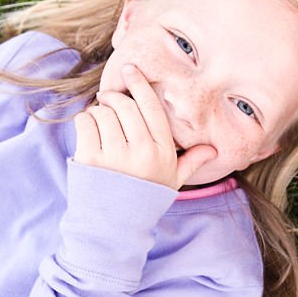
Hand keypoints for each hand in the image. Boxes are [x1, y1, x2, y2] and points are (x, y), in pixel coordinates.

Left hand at [73, 64, 216, 188]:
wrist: (114, 227)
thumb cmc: (145, 199)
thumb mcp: (172, 181)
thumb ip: (191, 162)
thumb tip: (213, 149)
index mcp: (162, 152)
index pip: (152, 108)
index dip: (140, 84)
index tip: (131, 69)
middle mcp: (141, 151)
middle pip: (126, 106)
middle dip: (114, 97)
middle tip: (108, 98)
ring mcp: (115, 156)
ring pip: (103, 112)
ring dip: (98, 111)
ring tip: (100, 121)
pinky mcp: (91, 159)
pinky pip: (85, 122)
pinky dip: (85, 121)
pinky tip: (89, 131)